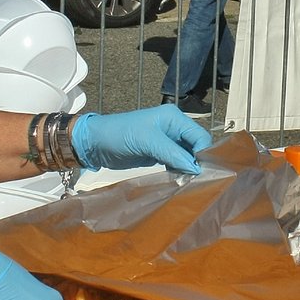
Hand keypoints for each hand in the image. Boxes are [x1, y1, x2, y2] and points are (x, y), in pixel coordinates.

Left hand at [70, 105, 212, 173]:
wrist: (95, 144)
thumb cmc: (119, 135)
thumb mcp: (146, 141)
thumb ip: (172, 153)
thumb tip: (196, 168)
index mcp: (174, 117)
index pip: (200, 136)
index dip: (204, 153)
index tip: (202, 173)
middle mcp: (174, 127)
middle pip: (196, 146)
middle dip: (197, 162)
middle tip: (196, 180)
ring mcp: (167, 141)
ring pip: (188, 156)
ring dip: (188, 168)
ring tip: (187, 182)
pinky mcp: (160, 153)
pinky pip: (177, 162)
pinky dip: (179, 171)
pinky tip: (177, 179)